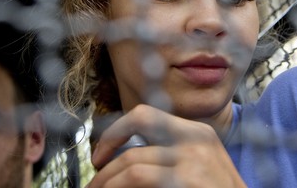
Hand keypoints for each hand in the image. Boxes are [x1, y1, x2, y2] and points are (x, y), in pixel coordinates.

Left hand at [87, 104, 246, 187]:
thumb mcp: (201, 167)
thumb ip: (171, 157)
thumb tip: (126, 161)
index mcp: (198, 133)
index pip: (145, 115)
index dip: (116, 132)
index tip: (101, 155)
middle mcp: (196, 138)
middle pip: (138, 123)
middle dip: (107, 148)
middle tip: (95, 175)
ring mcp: (194, 159)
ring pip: (132, 162)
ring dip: (107, 180)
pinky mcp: (189, 180)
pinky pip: (139, 177)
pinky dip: (118, 187)